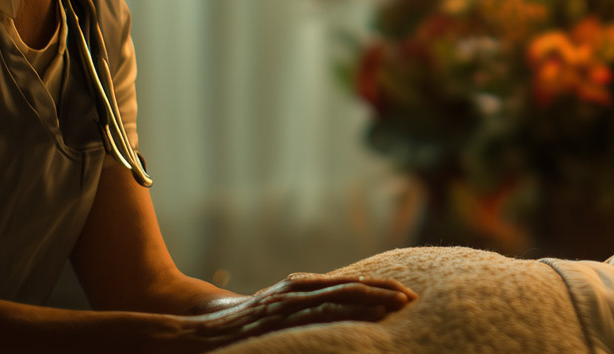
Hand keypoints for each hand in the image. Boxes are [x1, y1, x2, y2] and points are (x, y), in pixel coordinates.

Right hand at [185, 273, 417, 345]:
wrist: (200, 330)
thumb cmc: (244, 328)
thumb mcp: (279, 316)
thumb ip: (306, 313)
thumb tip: (339, 319)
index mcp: (301, 288)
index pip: (349, 283)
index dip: (379, 287)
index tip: (408, 295)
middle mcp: (297, 290)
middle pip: (350, 285)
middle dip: (384, 290)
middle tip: (413, 298)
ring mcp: (287, 303)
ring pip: (337, 296)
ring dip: (370, 300)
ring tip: (398, 305)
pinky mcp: (277, 317)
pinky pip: (314, 314)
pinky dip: (341, 314)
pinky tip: (360, 318)